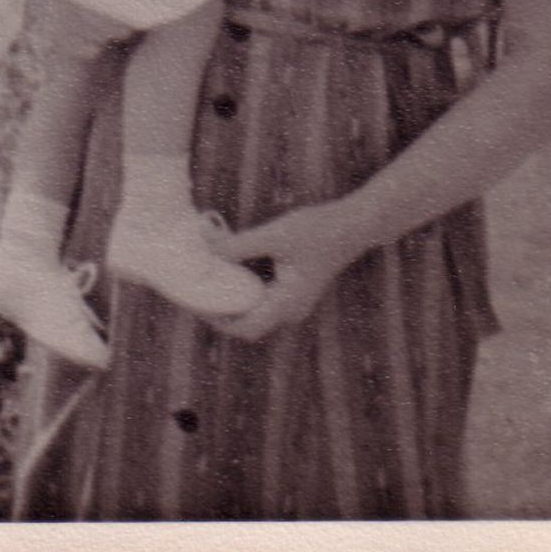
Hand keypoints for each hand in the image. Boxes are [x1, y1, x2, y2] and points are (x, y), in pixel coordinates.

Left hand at [208, 203, 360, 340]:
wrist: (355, 224)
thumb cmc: (319, 229)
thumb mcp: (276, 235)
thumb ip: (240, 245)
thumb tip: (206, 249)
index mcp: (287, 304)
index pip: (245, 327)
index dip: (217, 320)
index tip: (195, 304)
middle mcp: (291, 310)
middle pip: (248, 323)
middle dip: (221, 311)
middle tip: (196, 293)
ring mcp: (295, 301)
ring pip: (256, 310)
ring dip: (233, 299)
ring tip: (208, 282)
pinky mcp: (296, 288)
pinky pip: (265, 297)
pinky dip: (246, 289)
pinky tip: (232, 268)